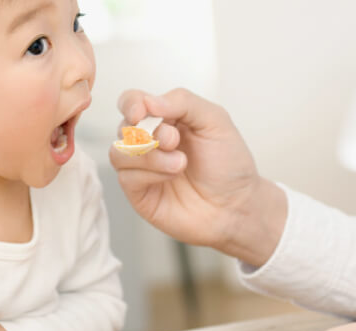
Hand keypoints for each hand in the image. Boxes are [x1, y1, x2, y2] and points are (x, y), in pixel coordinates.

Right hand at [110, 88, 286, 265]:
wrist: (237, 204)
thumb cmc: (229, 165)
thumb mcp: (215, 120)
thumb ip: (183, 101)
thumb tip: (148, 100)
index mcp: (166, 119)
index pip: (132, 102)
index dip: (131, 103)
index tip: (142, 111)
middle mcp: (150, 142)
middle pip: (123, 126)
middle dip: (148, 131)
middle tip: (174, 140)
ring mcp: (143, 169)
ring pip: (118, 152)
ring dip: (149, 155)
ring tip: (180, 163)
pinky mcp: (140, 193)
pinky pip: (126, 177)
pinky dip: (150, 174)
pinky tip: (172, 176)